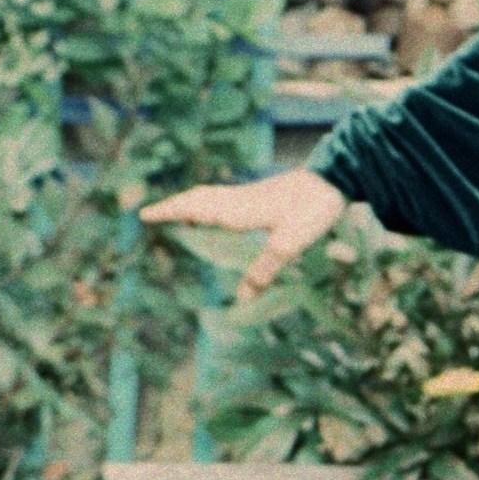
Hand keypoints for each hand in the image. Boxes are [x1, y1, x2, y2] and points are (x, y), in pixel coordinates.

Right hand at [139, 168, 346, 301]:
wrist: (334, 178)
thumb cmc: (311, 211)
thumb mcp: (288, 245)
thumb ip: (264, 271)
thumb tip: (243, 300)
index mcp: (236, 209)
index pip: (193, 208)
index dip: (168, 211)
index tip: (144, 215)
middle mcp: (237, 199)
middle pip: (197, 199)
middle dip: (173, 206)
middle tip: (151, 214)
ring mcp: (249, 195)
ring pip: (211, 196)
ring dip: (190, 203)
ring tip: (178, 215)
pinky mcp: (262, 194)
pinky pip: (225, 197)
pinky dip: (210, 203)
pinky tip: (219, 212)